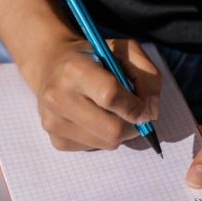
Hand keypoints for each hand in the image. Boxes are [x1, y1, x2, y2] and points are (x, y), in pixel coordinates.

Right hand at [31, 38, 161, 150]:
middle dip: (132, 125)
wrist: (51, 66)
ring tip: (109, 112)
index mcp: (74, 69)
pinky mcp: (56, 141)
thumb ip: (147, 76)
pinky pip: (95, 148)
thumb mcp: (124, 51)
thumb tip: (150, 113)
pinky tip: (93, 119)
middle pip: (112, 130)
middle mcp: (58, 98)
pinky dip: (103, 137)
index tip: (143, 107)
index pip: (110, 96)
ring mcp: (53, 123)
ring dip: (119, 131)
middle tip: (133, 114)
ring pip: (107, 143)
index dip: (134, 105)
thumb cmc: (93, 58)